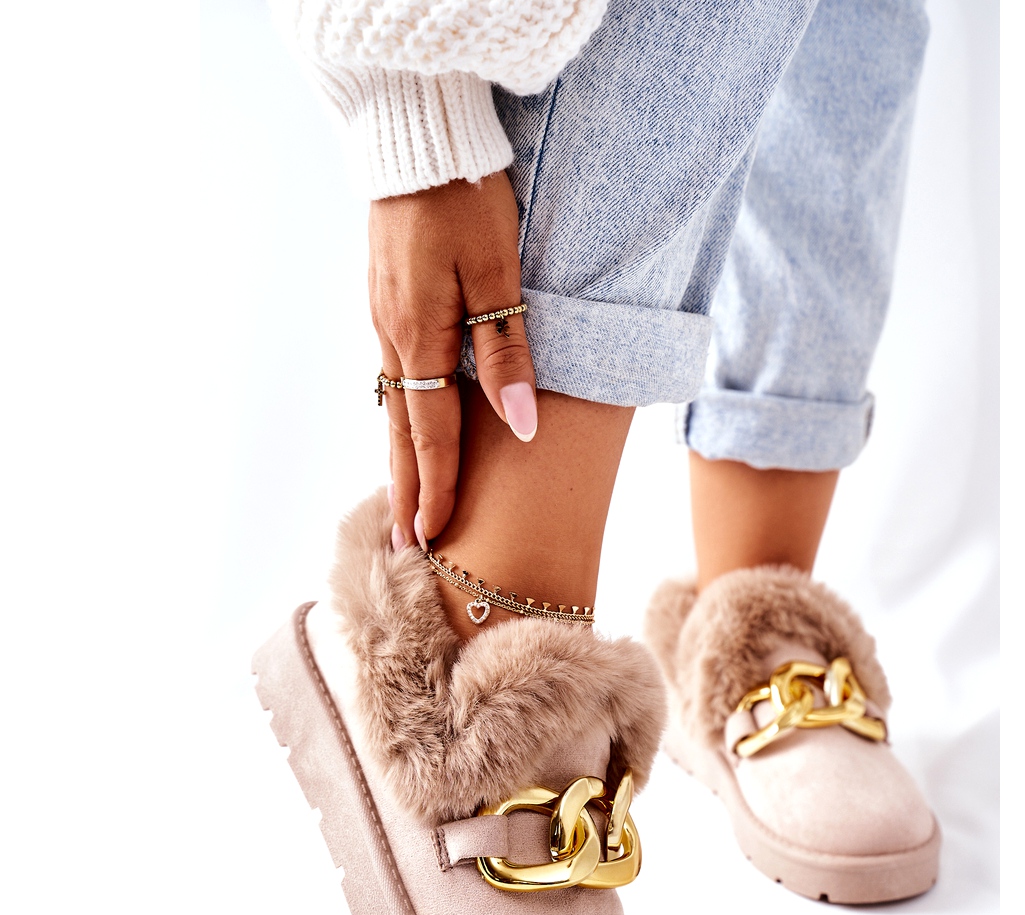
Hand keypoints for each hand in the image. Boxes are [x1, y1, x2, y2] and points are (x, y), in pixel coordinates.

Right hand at [369, 172, 536, 548]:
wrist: (416, 135)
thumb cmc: (464, 199)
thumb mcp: (498, 274)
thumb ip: (507, 353)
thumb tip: (517, 426)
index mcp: (420, 337)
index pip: (431, 433)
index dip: (436, 487)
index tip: (433, 536)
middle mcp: (393, 337)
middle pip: (400, 432)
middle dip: (404, 491)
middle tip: (402, 545)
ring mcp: (383, 318)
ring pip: (392, 406)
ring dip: (398, 459)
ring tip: (402, 502)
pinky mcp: (386, 300)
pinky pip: (391, 375)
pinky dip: (397, 417)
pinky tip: (404, 428)